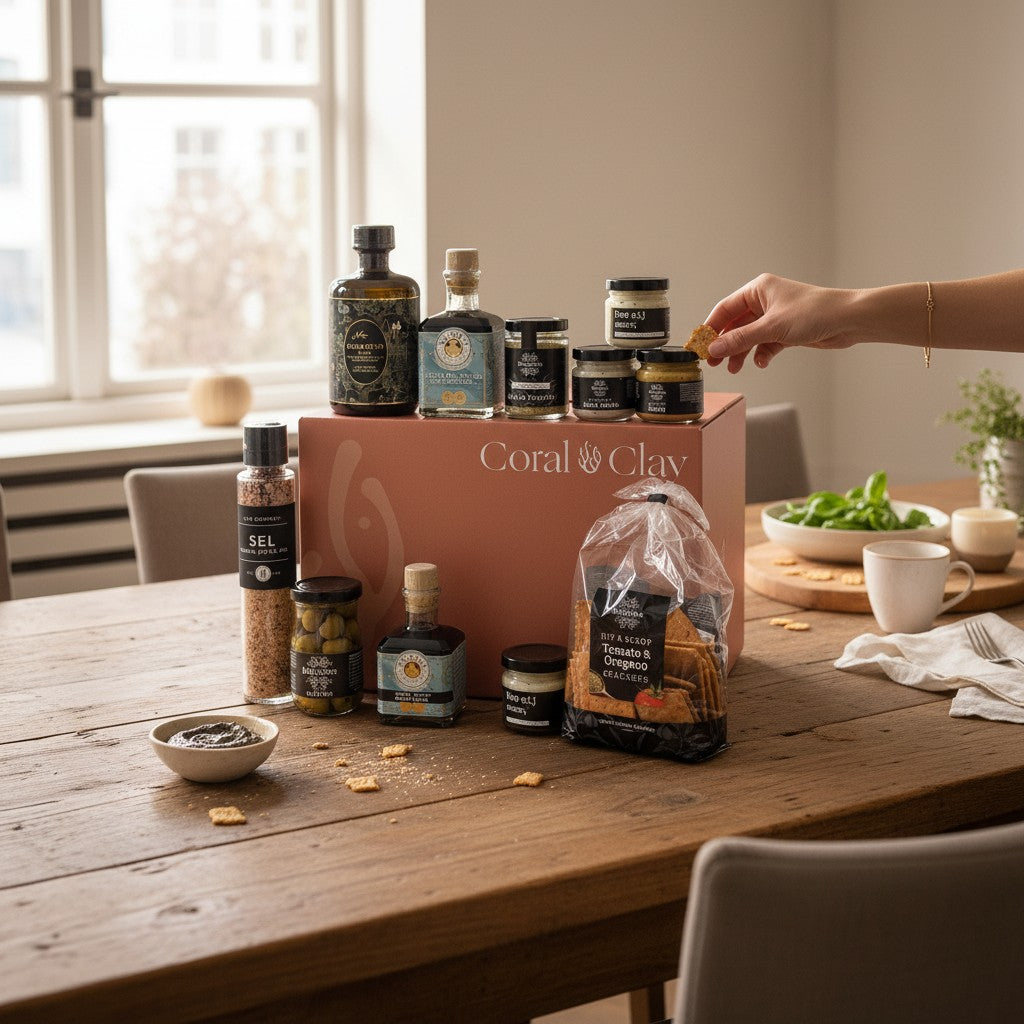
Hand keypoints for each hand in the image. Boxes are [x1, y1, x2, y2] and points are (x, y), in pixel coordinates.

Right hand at [705, 273, 858, 371]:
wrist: (849, 320)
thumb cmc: (815, 312)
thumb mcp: (772, 327)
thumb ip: (740, 339)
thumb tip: (714, 349)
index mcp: (758, 290)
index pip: (725, 309)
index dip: (711, 328)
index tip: (700, 346)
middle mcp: (765, 301)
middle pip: (735, 325)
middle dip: (725, 344)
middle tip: (714, 362)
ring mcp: (775, 317)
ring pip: (749, 337)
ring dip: (742, 352)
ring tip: (735, 368)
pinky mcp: (786, 331)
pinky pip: (765, 344)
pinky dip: (761, 354)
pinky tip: (762, 362)